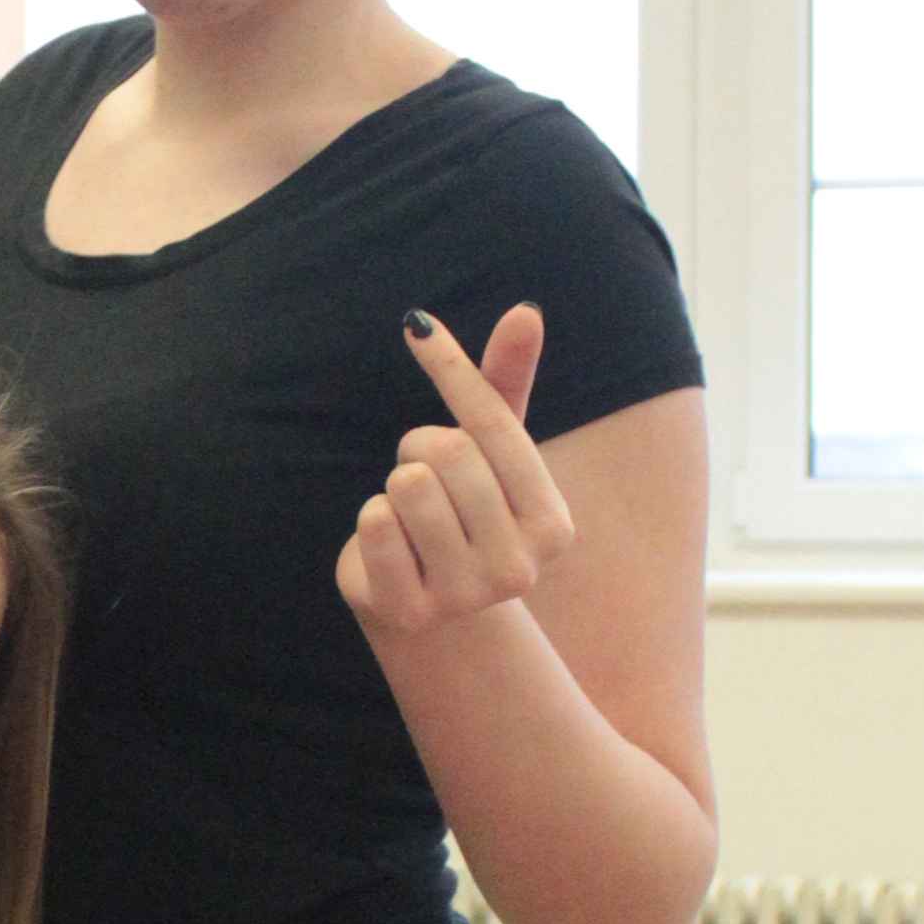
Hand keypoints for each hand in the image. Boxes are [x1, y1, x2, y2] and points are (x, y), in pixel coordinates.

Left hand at [337, 304, 575, 637]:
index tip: (416, 327)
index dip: (450, 371)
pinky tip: (389, 548)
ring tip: (409, 516)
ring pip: (408, 486)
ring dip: (394, 488)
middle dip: (420, 451)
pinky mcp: (410, 613)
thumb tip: (526, 310)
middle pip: (448, 454)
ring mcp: (466, 597)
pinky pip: (375, 525)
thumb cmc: (460, 514)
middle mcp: (519, 569)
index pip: (495, 426)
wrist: (423, 611)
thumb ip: (505, 386)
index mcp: (553, 526)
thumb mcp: (488, 455)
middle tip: (423, 480)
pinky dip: (370, 521)